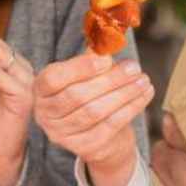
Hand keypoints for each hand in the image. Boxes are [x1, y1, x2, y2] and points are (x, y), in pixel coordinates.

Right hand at [32, 52, 153, 185]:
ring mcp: (62, 134)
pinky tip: (144, 95)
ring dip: (124, 94)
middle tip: (134, 68)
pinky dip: (130, 109)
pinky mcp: (83, 148)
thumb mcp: (86, 74)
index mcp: (41, 90)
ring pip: (95, 111)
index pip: (54, 79)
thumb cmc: (90, 93)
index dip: (80, 68)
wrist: (97, 132)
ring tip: (143, 80)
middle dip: (110, 80)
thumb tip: (109, 38)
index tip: (107, 59)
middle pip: (78, 96)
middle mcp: (46, 114)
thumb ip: (93, 57)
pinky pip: (110, 126)